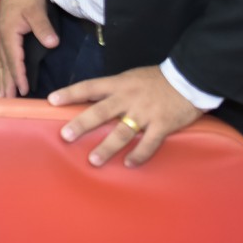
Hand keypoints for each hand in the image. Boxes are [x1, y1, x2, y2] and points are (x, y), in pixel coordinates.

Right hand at [0, 0, 56, 96]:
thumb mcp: (36, 9)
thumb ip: (43, 27)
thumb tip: (51, 43)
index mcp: (9, 34)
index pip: (14, 60)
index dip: (18, 76)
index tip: (22, 91)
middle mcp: (2, 38)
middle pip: (4, 65)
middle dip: (6, 84)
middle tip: (6, 102)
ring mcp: (0, 37)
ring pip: (1, 63)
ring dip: (2, 80)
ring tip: (2, 96)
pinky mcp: (3, 35)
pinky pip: (1, 57)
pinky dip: (3, 70)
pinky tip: (4, 76)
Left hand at [50, 66, 203, 168]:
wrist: (190, 77)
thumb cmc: (157, 79)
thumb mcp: (131, 78)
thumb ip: (114, 90)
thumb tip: (92, 101)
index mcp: (119, 84)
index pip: (89, 87)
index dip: (70, 93)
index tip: (52, 100)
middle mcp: (129, 98)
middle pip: (100, 112)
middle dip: (81, 124)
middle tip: (65, 136)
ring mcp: (145, 112)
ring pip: (122, 132)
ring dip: (107, 147)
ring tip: (93, 160)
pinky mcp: (163, 124)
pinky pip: (148, 143)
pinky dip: (138, 155)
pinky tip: (129, 164)